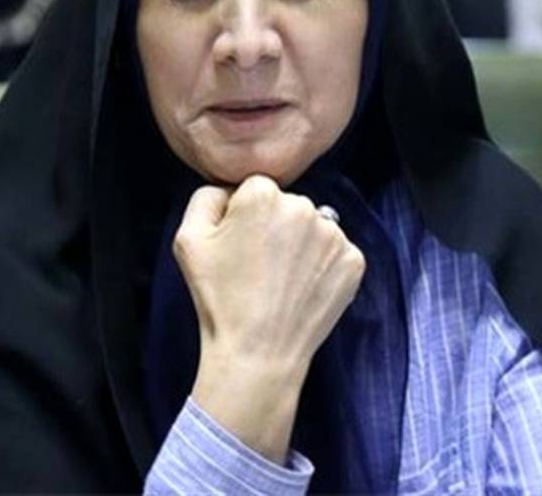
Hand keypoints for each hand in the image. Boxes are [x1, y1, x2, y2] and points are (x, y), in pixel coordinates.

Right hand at [173, 175, 365, 462]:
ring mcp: (335, 235)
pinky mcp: (354, 262)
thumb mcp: (187, 239)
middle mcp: (304, 206)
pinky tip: (302, 289)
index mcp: (263, 194)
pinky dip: (322, 267)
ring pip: (314, 228)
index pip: (255, 189)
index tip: (238, 247)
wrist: (257, 353)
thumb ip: (206, 197)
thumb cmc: (219, 298)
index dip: (243, 216)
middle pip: (287, 205)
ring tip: (281, 281)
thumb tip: (230, 191)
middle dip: (274, 227)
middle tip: (258, 267)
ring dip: (300, 245)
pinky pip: (335, 252)